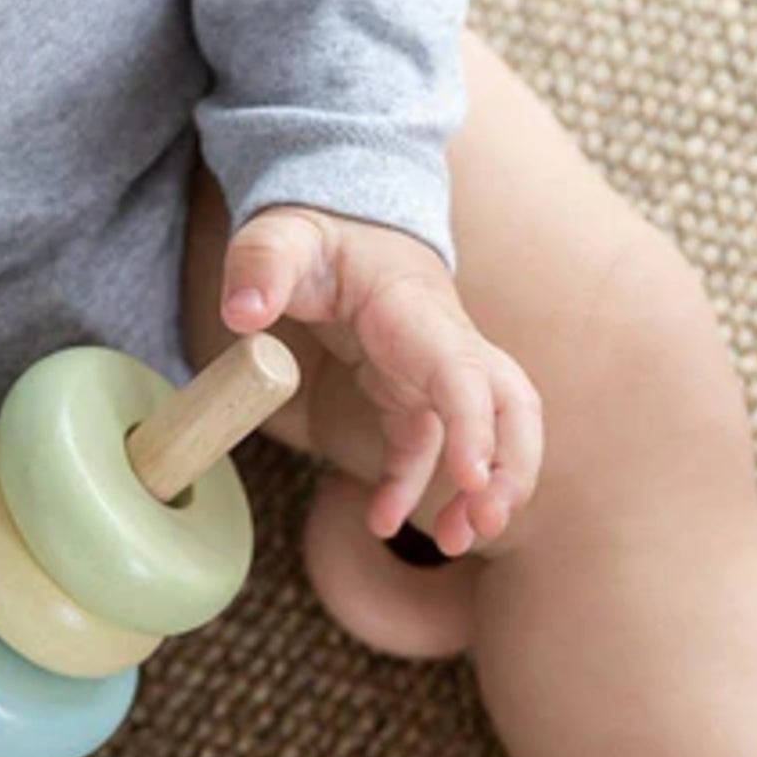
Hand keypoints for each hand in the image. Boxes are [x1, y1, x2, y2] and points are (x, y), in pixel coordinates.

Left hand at [221, 207, 542, 555]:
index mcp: (415, 309)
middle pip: (512, 404)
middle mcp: (442, 341)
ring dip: (482, 488)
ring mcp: (433, 369)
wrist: (343, 217)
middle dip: (513, 464)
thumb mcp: (281, 235)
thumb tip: (243, 314)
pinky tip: (381, 523)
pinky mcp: (412, 391)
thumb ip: (261, 265)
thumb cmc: (317, 229)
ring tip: (456, 539)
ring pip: (488, 432)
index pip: (463, 371)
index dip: (475, 425)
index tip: (471, 477)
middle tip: (487, 519)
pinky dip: (415, 486)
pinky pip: (427, 447)